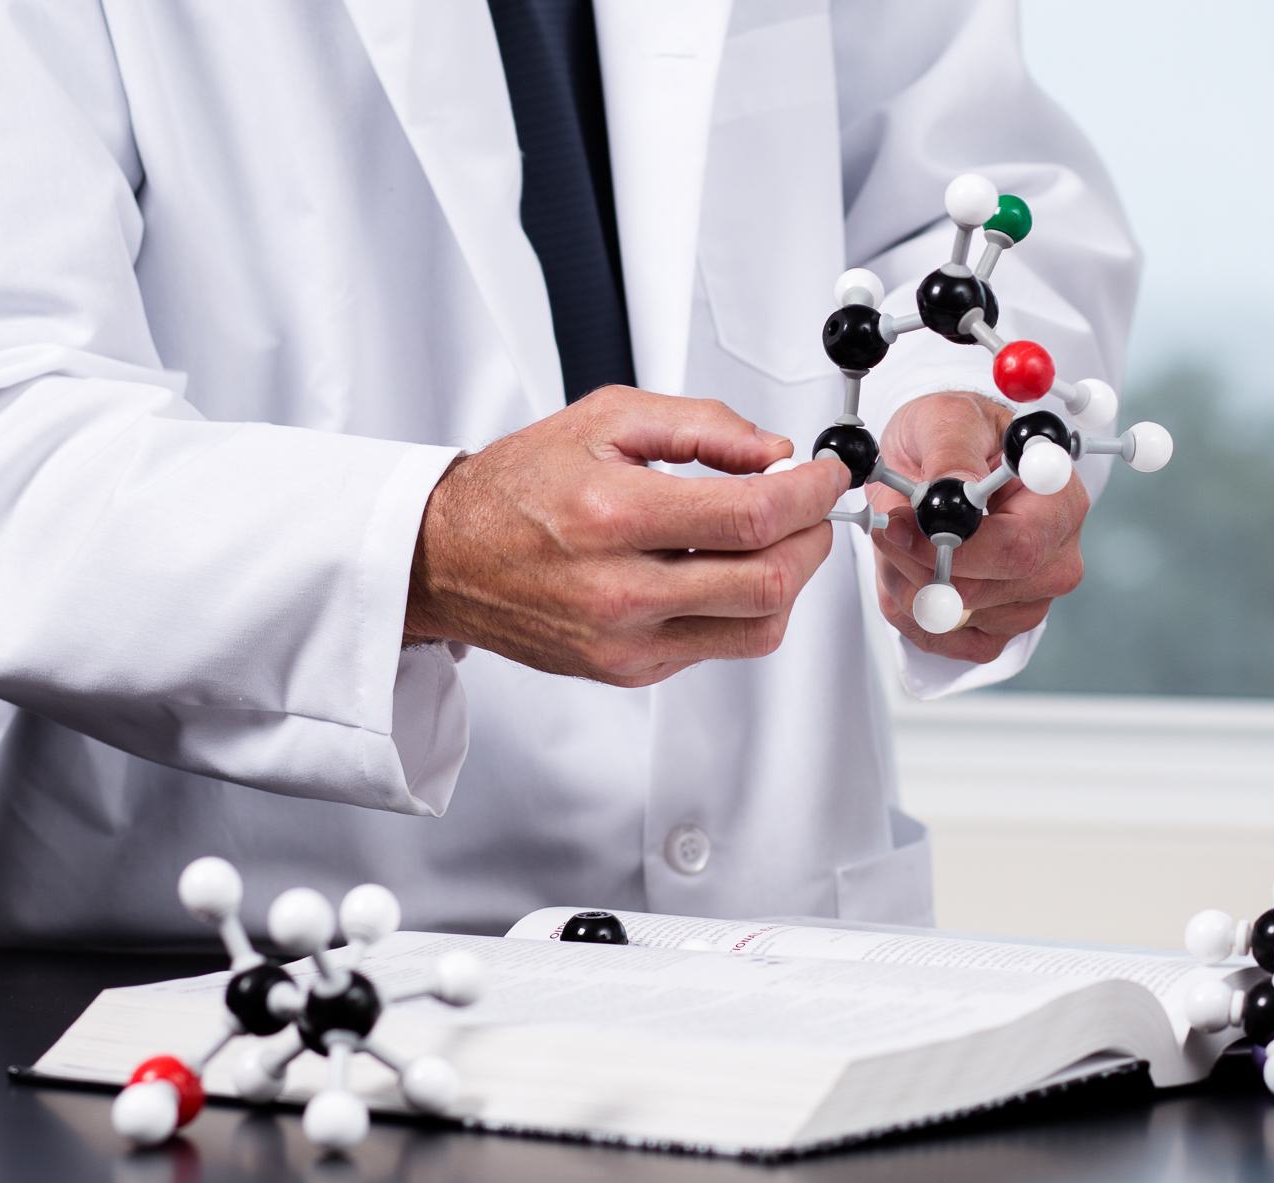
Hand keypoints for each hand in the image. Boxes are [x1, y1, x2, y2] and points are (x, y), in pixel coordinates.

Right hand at [404, 385, 846, 686]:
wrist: (446, 558)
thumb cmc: (518, 487)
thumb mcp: (606, 420)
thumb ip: (703, 425)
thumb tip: (776, 450)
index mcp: (613, 516)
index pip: (752, 517)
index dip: (810, 494)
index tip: (826, 476)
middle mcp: (620, 590)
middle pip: (768, 584)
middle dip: (813, 540)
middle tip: (813, 508)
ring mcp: (625, 643)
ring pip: (757, 630)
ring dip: (789, 582)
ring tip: (776, 540)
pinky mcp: (628, 672)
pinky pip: (719, 648)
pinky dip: (742, 608)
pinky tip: (724, 571)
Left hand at [866, 391, 1087, 663]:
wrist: (936, 460)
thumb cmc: (950, 434)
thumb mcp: (945, 418)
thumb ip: (952, 450)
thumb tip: (952, 489)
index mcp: (1059, 501)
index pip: (1017, 549)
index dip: (953, 548)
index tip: (900, 525)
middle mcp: (1055, 556)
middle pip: (981, 592)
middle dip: (916, 564)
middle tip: (886, 526)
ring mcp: (1031, 598)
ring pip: (954, 618)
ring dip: (907, 582)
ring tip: (903, 538)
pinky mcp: (1001, 627)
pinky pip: (946, 641)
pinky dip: (911, 612)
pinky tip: (908, 571)